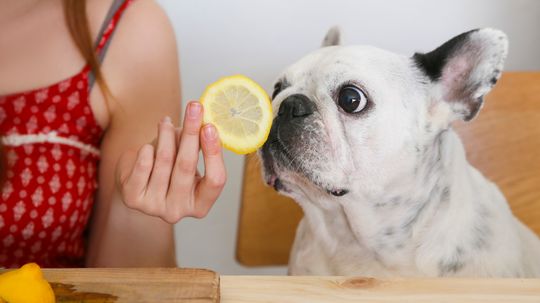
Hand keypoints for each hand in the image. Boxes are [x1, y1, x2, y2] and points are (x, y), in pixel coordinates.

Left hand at [116, 101, 226, 222]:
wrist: (137, 184)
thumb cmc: (169, 169)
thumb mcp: (187, 158)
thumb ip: (196, 144)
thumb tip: (200, 119)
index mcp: (200, 205)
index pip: (215, 181)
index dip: (213, 153)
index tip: (210, 127)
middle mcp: (179, 211)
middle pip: (187, 166)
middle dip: (191, 132)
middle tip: (194, 107)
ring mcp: (155, 207)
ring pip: (164, 160)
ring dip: (167, 135)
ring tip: (166, 123)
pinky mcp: (134, 198)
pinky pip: (144, 164)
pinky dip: (148, 149)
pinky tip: (149, 146)